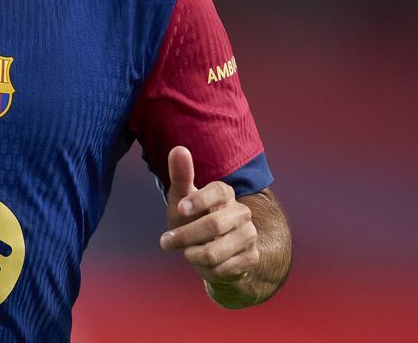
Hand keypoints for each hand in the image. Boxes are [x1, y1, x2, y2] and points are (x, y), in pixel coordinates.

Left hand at [159, 146, 258, 285]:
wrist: (209, 253)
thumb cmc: (192, 219)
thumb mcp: (181, 199)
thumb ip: (181, 175)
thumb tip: (178, 148)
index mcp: (225, 193)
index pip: (218, 190)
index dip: (198, 200)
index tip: (180, 209)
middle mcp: (242, 212)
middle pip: (213, 225)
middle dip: (184, 236)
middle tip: (165, 241)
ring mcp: (250, 235)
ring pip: (215, 251)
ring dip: (192, 255)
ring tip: (186, 252)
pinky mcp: (252, 258)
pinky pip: (223, 268)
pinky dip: (206, 269)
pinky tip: (205, 264)